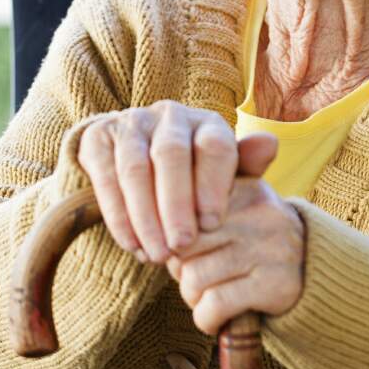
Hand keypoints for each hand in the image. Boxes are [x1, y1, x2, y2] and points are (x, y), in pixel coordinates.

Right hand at [76, 101, 278, 262]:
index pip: (213, 145)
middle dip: (176, 204)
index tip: (212, 225)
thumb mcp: (225, 174)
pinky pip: (104, 176)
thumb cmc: (195, 176)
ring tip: (156, 254)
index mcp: (207, 121)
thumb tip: (270, 144)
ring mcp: (132, 122)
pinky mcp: (98, 137)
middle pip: (172, 154)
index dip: (212, 186)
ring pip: (135, 168)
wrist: (141, 160)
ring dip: (145, 215)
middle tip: (181, 246)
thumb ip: (248, 165)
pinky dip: (118, 214)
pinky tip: (131, 244)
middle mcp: (170, 115)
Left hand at [166, 176, 304, 334]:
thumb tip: (150, 226)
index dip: (177, 239)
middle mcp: (260, 214)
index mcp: (246, 188)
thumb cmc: (256, 240)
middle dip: (180, 269)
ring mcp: (270, 249)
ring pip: (194, 278)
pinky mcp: (275, 285)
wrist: (314, 272)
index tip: (187, 250)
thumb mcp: (239, 206)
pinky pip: (215, 306)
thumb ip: (200, 198)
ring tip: (209, 296)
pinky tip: (217, 317)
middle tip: (196, 276)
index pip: (184, 210)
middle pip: (184, 245)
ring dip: (193, 298)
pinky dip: (206, 319)